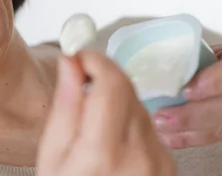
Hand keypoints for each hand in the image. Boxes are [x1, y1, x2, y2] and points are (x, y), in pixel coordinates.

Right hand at [37, 52, 174, 175]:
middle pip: (127, 88)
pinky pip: (149, 126)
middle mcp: (140, 157)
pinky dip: (129, 121)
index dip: (95, 59)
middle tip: (81, 81)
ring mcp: (160, 163)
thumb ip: (66, 104)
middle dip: (102, 77)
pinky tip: (112, 140)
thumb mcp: (52, 157)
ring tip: (93, 124)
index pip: (111, 83)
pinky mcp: (169, 165)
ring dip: (115, 99)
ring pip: (139, 104)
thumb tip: (70, 61)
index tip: (80, 56)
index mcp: (103, 155)